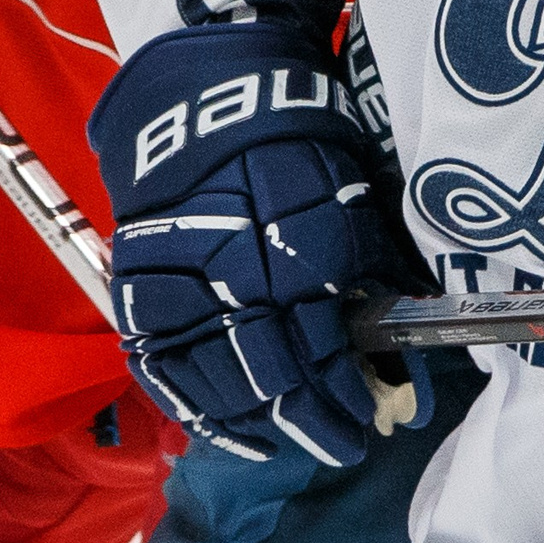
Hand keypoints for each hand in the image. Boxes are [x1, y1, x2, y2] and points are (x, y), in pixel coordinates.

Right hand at [89, 25, 428, 466]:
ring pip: (215, 381)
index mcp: (293, 248)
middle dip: (311, 420)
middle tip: (341, 445)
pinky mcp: (137, 289)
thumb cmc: (299, 141)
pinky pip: (162, 366)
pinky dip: (194, 407)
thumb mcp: (352, 194)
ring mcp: (178, 284)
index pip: (323, 347)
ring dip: (257, 424)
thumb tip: (406, 345)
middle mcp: (233, 274)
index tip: (371, 421)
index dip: (347, 395)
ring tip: (288, 444)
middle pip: (272, 375)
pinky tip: (226, 431)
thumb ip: (373, 273)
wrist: (208, 98)